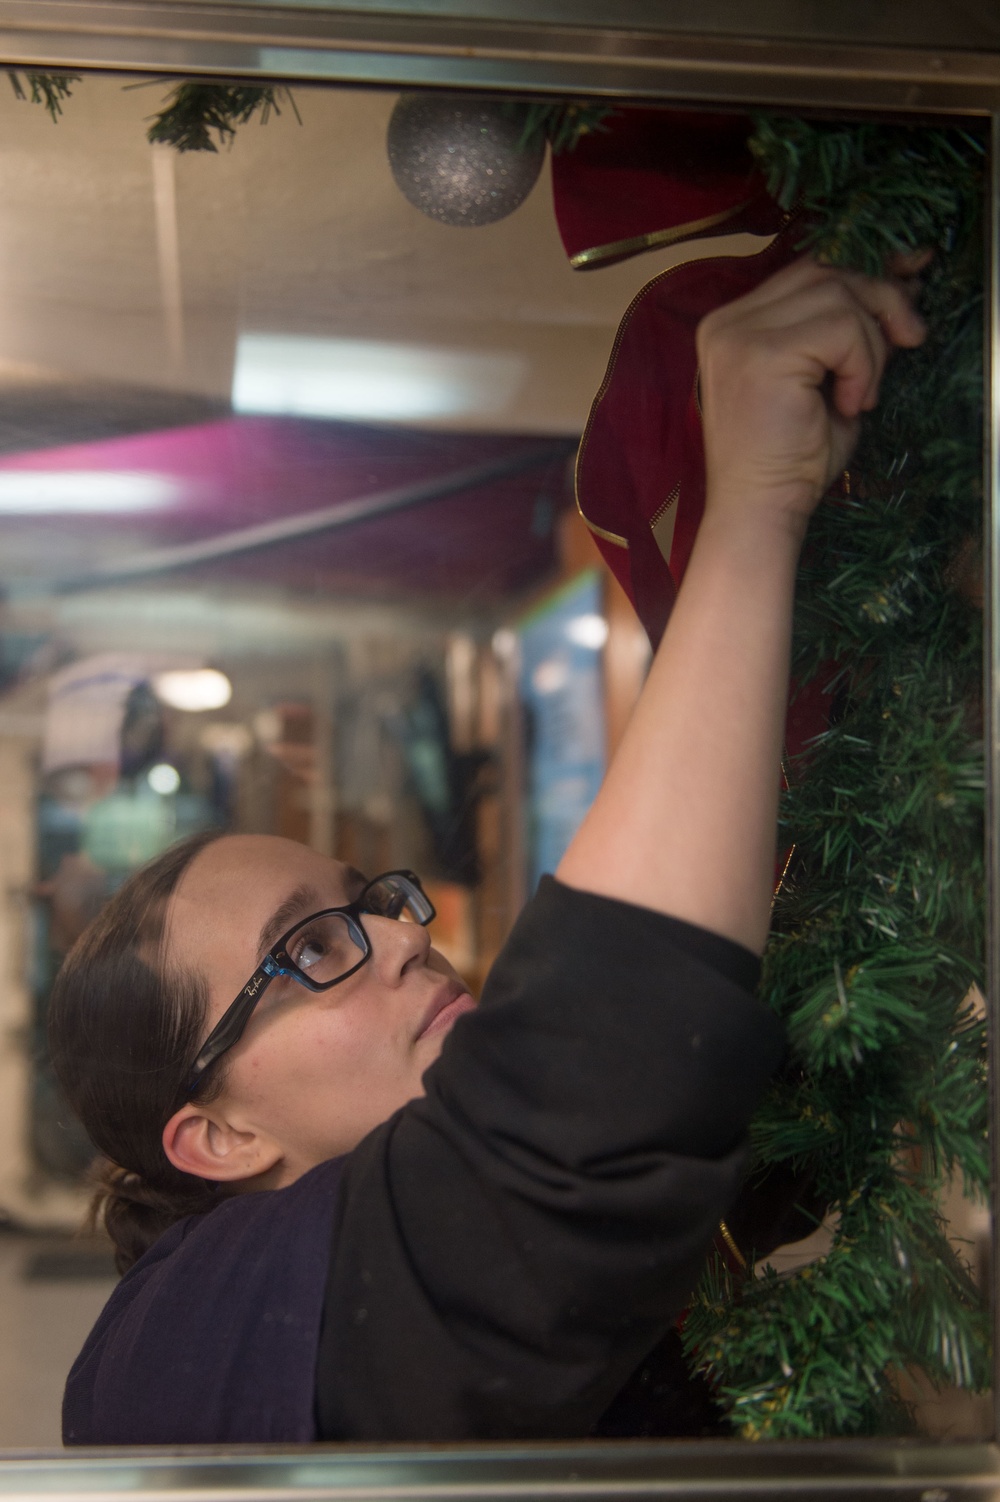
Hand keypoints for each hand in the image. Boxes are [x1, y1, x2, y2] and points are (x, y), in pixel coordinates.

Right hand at [696, 256, 925, 535]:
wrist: (760, 511)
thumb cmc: (791, 460)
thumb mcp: (825, 379)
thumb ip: (848, 331)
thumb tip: (904, 281)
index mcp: (735, 324)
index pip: (810, 269)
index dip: (865, 273)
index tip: (911, 281)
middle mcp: (728, 321)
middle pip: (826, 269)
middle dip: (882, 299)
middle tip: (911, 337)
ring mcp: (739, 334)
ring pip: (838, 293)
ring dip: (872, 344)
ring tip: (864, 393)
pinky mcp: (761, 354)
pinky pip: (841, 328)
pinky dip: (863, 365)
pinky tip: (851, 404)